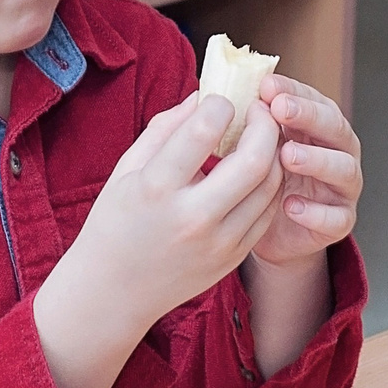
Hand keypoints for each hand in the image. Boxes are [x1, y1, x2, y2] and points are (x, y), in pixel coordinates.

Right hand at [33, 90, 285, 387]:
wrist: (113, 292)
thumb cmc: (114, 222)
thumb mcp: (127, 169)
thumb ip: (165, 128)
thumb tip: (203, 95)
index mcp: (156, 188)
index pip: (204, 131)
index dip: (220, 104)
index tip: (220, 99)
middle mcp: (192, 218)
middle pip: (254, 160)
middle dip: (264, 123)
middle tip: (259, 109)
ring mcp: (218, 243)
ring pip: (270, 185)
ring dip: (273, 152)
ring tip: (261, 136)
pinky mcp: (233, 258)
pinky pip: (267, 212)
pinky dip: (269, 183)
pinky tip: (258, 169)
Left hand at [247, 74, 362, 269]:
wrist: (266, 231)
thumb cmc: (261, 180)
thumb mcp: (256, 147)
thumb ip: (251, 123)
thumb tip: (220, 94)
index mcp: (319, 129)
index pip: (315, 100)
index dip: (294, 90)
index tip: (267, 85)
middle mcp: (338, 153)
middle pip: (336, 128)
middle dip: (309, 115)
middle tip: (280, 109)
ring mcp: (343, 188)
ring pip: (344, 169)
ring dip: (318, 160)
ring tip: (287, 156)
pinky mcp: (340, 221)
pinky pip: (337, 217)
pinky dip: (316, 212)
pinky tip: (291, 206)